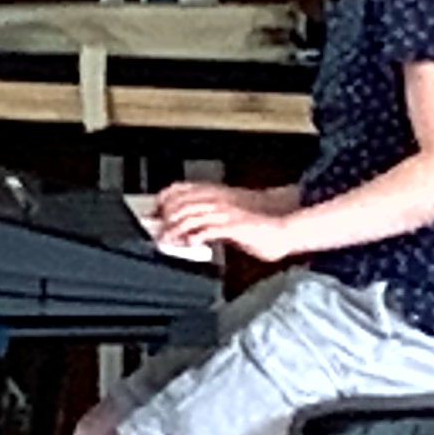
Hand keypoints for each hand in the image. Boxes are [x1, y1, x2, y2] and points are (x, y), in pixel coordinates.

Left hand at [152, 182, 290, 261]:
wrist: (279, 230)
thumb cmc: (254, 226)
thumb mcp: (227, 217)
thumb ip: (208, 219)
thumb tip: (187, 230)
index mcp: (216, 195)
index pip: (181, 190)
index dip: (164, 200)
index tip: (153, 213)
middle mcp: (218, 200)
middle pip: (182, 205)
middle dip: (166, 219)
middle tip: (157, 232)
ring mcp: (225, 213)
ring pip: (191, 217)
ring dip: (175, 230)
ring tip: (167, 241)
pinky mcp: (232, 227)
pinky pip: (208, 231)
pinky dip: (195, 238)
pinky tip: (188, 245)